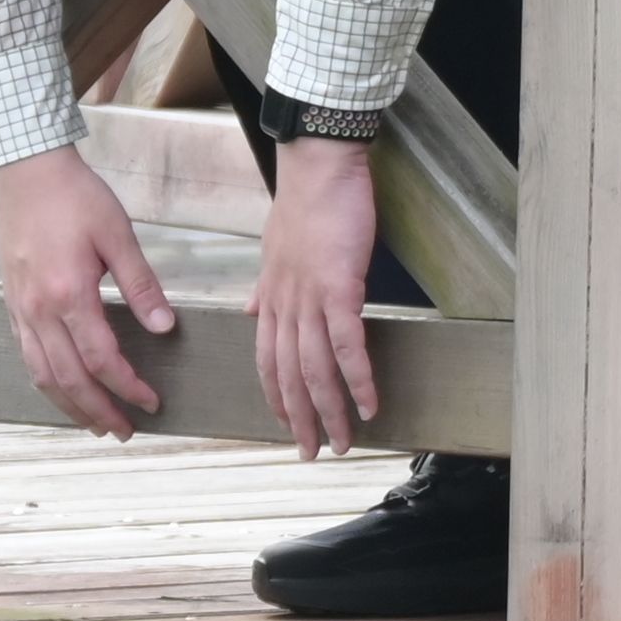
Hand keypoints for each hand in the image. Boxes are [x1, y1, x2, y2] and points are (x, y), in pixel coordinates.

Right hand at [0, 149, 169, 436]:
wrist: (24, 172)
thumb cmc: (75, 197)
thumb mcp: (118, 235)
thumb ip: (142, 284)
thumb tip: (165, 326)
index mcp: (70, 294)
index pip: (102, 359)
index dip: (128, 386)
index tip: (151, 401)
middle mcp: (39, 310)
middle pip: (68, 379)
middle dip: (99, 411)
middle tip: (126, 430)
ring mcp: (20, 309)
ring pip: (41, 375)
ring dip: (69, 406)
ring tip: (96, 423)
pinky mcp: (11, 304)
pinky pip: (27, 356)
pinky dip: (46, 382)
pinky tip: (63, 389)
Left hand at [255, 138, 382, 456]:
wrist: (318, 168)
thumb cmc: (306, 203)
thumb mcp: (274, 249)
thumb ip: (265, 286)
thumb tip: (250, 310)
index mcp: (270, 299)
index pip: (268, 361)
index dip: (278, 398)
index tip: (289, 426)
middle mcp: (283, 306)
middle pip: (289, 376)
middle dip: (301, 420)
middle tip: (315, 452)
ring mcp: (309, 300)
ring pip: (315, 369)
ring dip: (331, 411)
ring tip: (346, 441)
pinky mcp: (338, 289)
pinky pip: (347, 345)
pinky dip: (357, 379)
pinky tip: (370, 403)